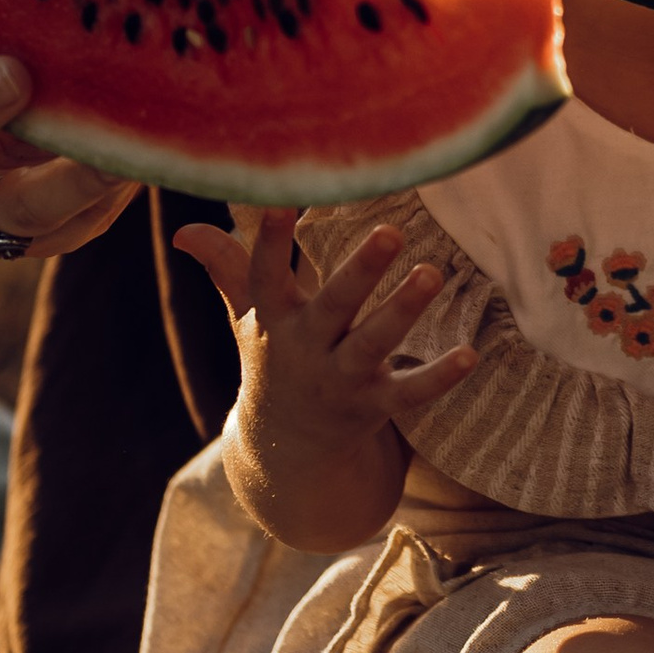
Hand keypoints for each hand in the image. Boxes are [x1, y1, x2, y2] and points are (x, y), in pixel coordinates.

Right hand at [173, 207, 474, 452]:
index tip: (280, 201)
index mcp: (274, 321)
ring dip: (402, 311)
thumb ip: (227, 270)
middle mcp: (306, 350)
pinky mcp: (375, 406)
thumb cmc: (275, 360)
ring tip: (432, 273)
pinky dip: (440, 376)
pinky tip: (471, 353)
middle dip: (359, 271)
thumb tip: (183, 229)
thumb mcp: (249, 318)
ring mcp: (341, 380)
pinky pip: (410, 392)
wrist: (286, 451)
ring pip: (373, 345)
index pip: (265, 276)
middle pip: (334, 307)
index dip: (269, 240)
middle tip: (390, 233)